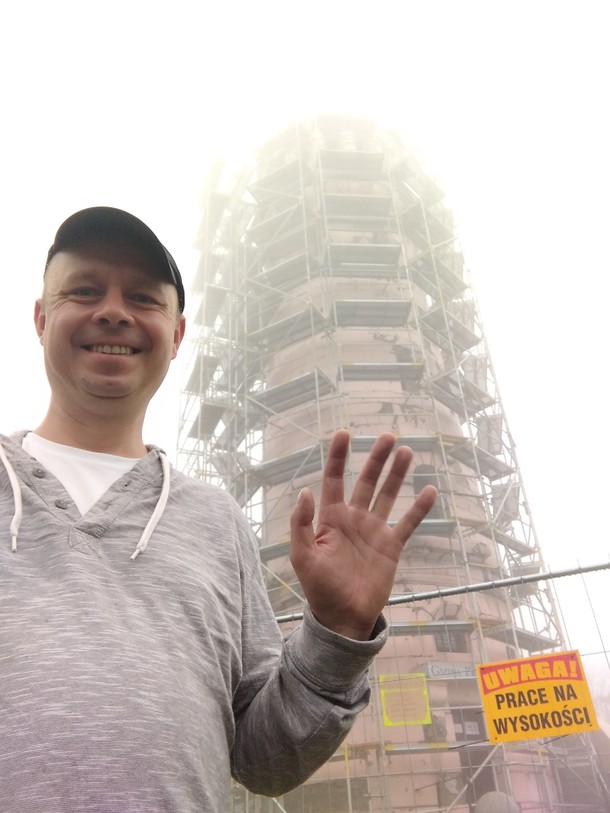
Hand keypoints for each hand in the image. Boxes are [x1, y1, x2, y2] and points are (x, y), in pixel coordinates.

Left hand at [290, 430, 436, 639]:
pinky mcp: (391, 546)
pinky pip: (408, 523)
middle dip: (376, 459)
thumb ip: (301, 524)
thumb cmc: (319, 588)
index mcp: (331, 518)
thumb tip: (305, 491)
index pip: (334, 479)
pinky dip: (419, 508)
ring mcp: (374, 531)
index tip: (344, 433)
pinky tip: (429, 491)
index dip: (339, 457)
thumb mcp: (302, 556)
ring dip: (397, 474)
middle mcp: (354, 518)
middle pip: (367, 481)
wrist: (343, 617)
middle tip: (388, 437)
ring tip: (406, 452)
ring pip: (388, 495)